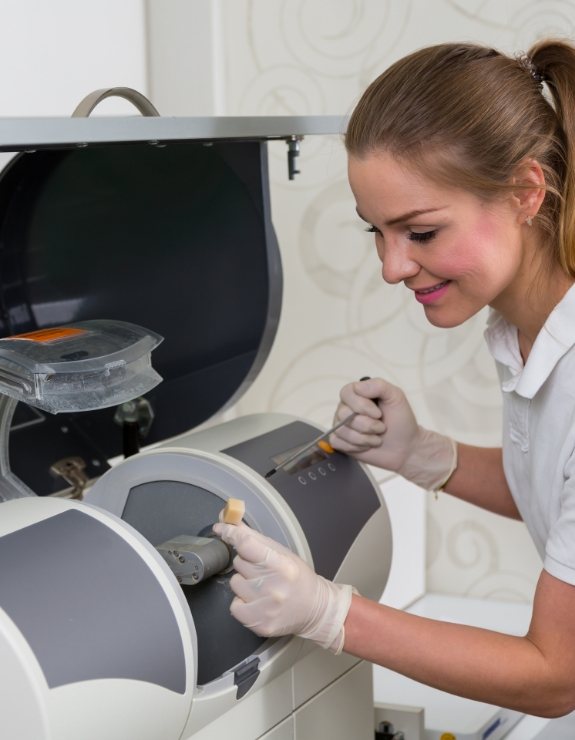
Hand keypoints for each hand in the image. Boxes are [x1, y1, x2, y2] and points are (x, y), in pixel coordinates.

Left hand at [212, 522, 353, 653]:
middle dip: (247, 563)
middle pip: (239, 563)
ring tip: (263, 587)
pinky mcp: (259, 623)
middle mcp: (273, 587)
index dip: (231, 534)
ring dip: (244, 583)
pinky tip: (258, 601)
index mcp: (282, 565)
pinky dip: (242, 602)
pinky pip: (234, 606)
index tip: (222, 529)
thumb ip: (254, 537)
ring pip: (234, 583)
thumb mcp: (282, 553)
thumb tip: (228, 521)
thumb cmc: (297, 578)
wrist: (315, 609)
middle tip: (263, 570)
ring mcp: (265, 607)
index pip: (246, 544)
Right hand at [330, 377, 456, 490]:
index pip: (346, 393)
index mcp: (358, 394)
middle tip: (381, 428)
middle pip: (343, 414)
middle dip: (367, 425)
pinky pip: (337, 443)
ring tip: (377, 438)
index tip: (378, 414)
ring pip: (341, 430)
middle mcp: (347, 408)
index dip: (361, 405)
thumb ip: (379, 386)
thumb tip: (358, 387)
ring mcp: (342, 425)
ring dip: (364, 438)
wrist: (405, 447)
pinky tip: (367, 446)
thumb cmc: (401, 420)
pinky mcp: (341, 442)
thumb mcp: (396, 397)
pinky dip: (356, 447)